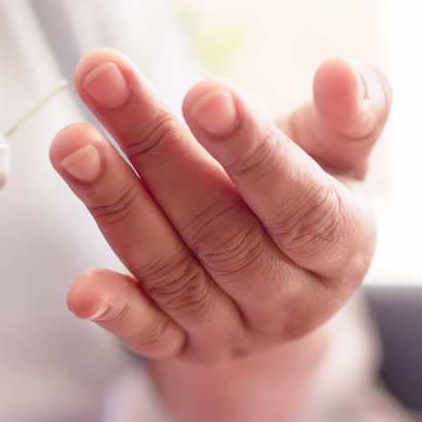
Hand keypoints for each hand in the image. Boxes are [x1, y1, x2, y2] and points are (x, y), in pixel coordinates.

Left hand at [49, 49, 389, 362]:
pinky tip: (79, 289)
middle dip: (156, 149)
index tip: (203, 93)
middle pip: (219, 228)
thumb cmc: (307, 183)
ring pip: (172, 271)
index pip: (298, 202)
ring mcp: (235, 329)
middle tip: (103, 78)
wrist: (284, 270)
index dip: (251, 150)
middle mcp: (290, 298)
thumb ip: (349, 112)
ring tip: (72, 143)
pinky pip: (149, 337)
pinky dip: (115, 311)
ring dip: (116, 205)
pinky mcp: (185, 348)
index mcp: (341, 242)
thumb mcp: (338, 149)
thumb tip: (343, 74)